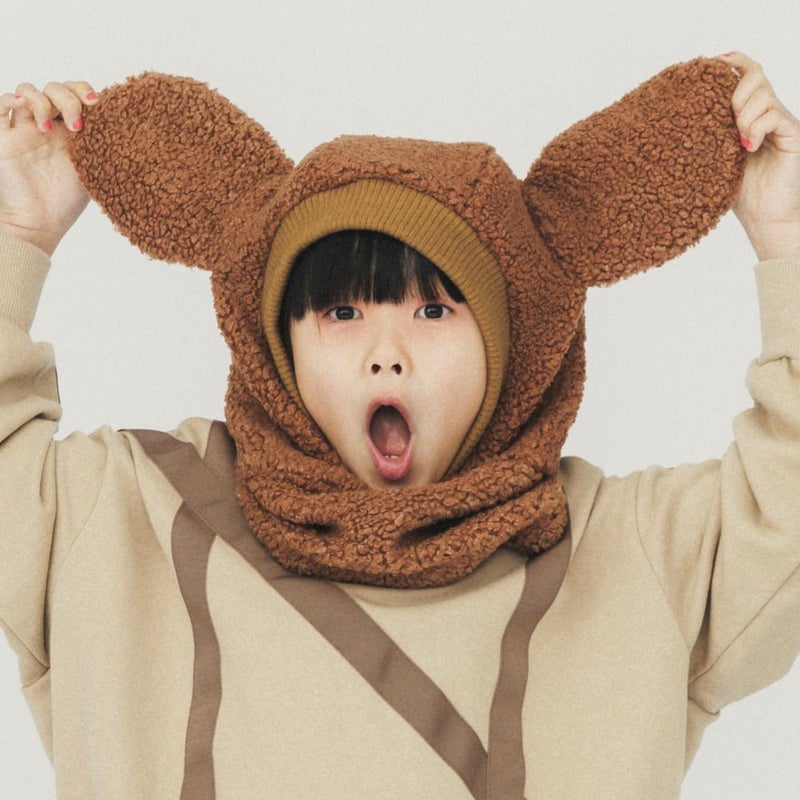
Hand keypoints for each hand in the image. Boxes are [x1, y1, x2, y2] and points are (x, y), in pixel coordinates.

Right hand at [0, 81, 97, 255]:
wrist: (42, 221)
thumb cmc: (68, 200)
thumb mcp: (94, 168)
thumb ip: (102, 145)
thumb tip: (125, 124)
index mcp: (70, 129)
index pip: (75, 92)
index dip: (83, 91)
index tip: (97, 105)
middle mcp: (48, 124)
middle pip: (53, 88)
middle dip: (67, 99)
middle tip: (76, 126)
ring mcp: (24, 128)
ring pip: (27, 90)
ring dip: (41, 101)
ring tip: (47, 128)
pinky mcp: (3, 138)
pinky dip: (9, 99)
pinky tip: (21, 105)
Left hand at [721, 53, 799, 260]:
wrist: (762, 217)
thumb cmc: (735, 192)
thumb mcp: (713, 156)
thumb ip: (707, 132)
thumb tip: (680, 114)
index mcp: (749, 112)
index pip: (747, 72)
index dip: (733, 61)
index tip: (711, 63)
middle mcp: (768, 112)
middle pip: (755, 75)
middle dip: (733, 92)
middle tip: (724, 121)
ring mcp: (781, 122)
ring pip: (763, 94)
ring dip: (742, 114)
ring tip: (736, 141)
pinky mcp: (793, 134)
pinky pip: (773, 115)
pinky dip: (755, 128)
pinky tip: (747, 148)